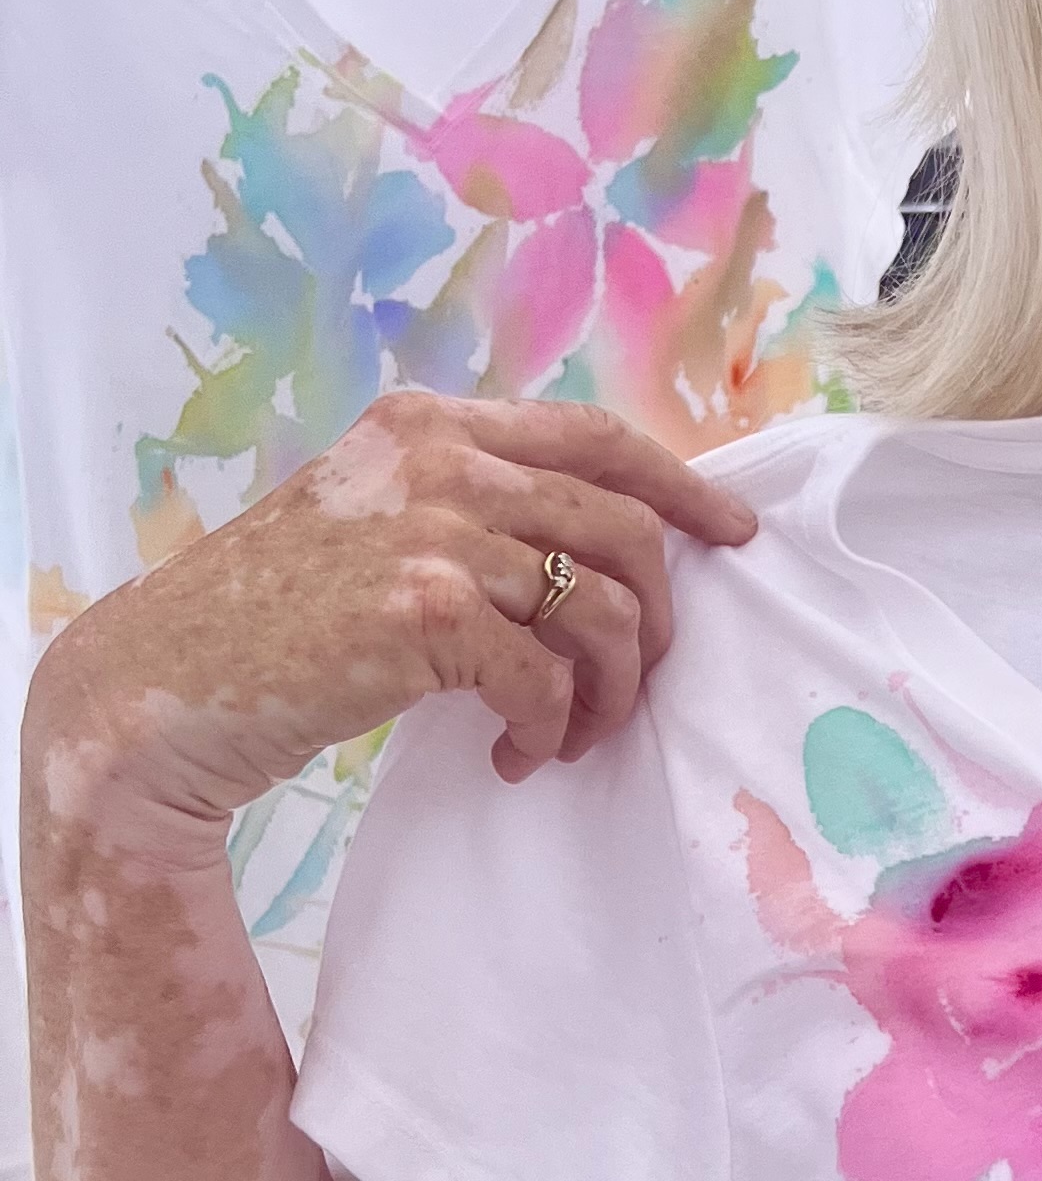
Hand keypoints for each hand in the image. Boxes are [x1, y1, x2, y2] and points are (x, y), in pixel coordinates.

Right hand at [26, 393, 757, 855]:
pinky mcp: (426, 611)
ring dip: (610, 692)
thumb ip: (467, 506)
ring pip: (604, 608)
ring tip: (569, 736)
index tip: (732, 537)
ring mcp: (434, 530)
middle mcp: (438, 459)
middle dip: (655, 622)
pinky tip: (515, 756)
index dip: (682, 487)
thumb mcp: (370, 518)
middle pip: (625, 528)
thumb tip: (598, 553)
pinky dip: (550, 731)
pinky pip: (549, 679)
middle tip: (631, 687)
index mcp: (430, 424)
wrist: (169, 680)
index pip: (596, 436)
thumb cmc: (274, 616)